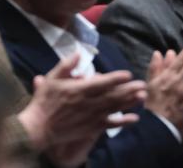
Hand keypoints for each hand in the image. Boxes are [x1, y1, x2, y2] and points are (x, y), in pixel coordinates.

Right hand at [18, 54, 144, 153]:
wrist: (39, 127)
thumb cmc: (45, 101)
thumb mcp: (51, 78)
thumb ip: (66, 65)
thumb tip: (79, 53)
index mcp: (79, 89)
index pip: (102, 83)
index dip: (116, 78)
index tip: (128, 74)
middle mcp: (89, 103)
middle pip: (113, 95)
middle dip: (129, 89)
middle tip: (142, 84)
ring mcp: (91, 116)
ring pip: (114, 108)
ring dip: (130, 102)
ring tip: (142, 96)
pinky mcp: (91, 128)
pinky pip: (110, 124)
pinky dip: (123, 122)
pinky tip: (134, 118)